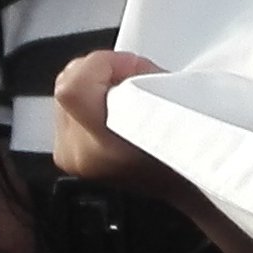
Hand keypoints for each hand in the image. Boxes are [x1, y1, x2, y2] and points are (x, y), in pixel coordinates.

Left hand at [50, 51, 183, 198]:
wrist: (184, 188)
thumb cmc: (187, 151)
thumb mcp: (177, 109)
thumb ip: (142, 83)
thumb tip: (127, 66)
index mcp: (99, 146)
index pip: (72, 88)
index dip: (103, 64)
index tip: (133, 69)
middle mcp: (75, 152)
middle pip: (67, 81)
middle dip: (104, 70)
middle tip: (137, 78)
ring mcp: (66, 155)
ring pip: (66, 90)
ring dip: (98, 83)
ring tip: (130, 94)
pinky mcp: (65, 153)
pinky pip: (69, 107)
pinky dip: (93, 97)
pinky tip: (117, 107)